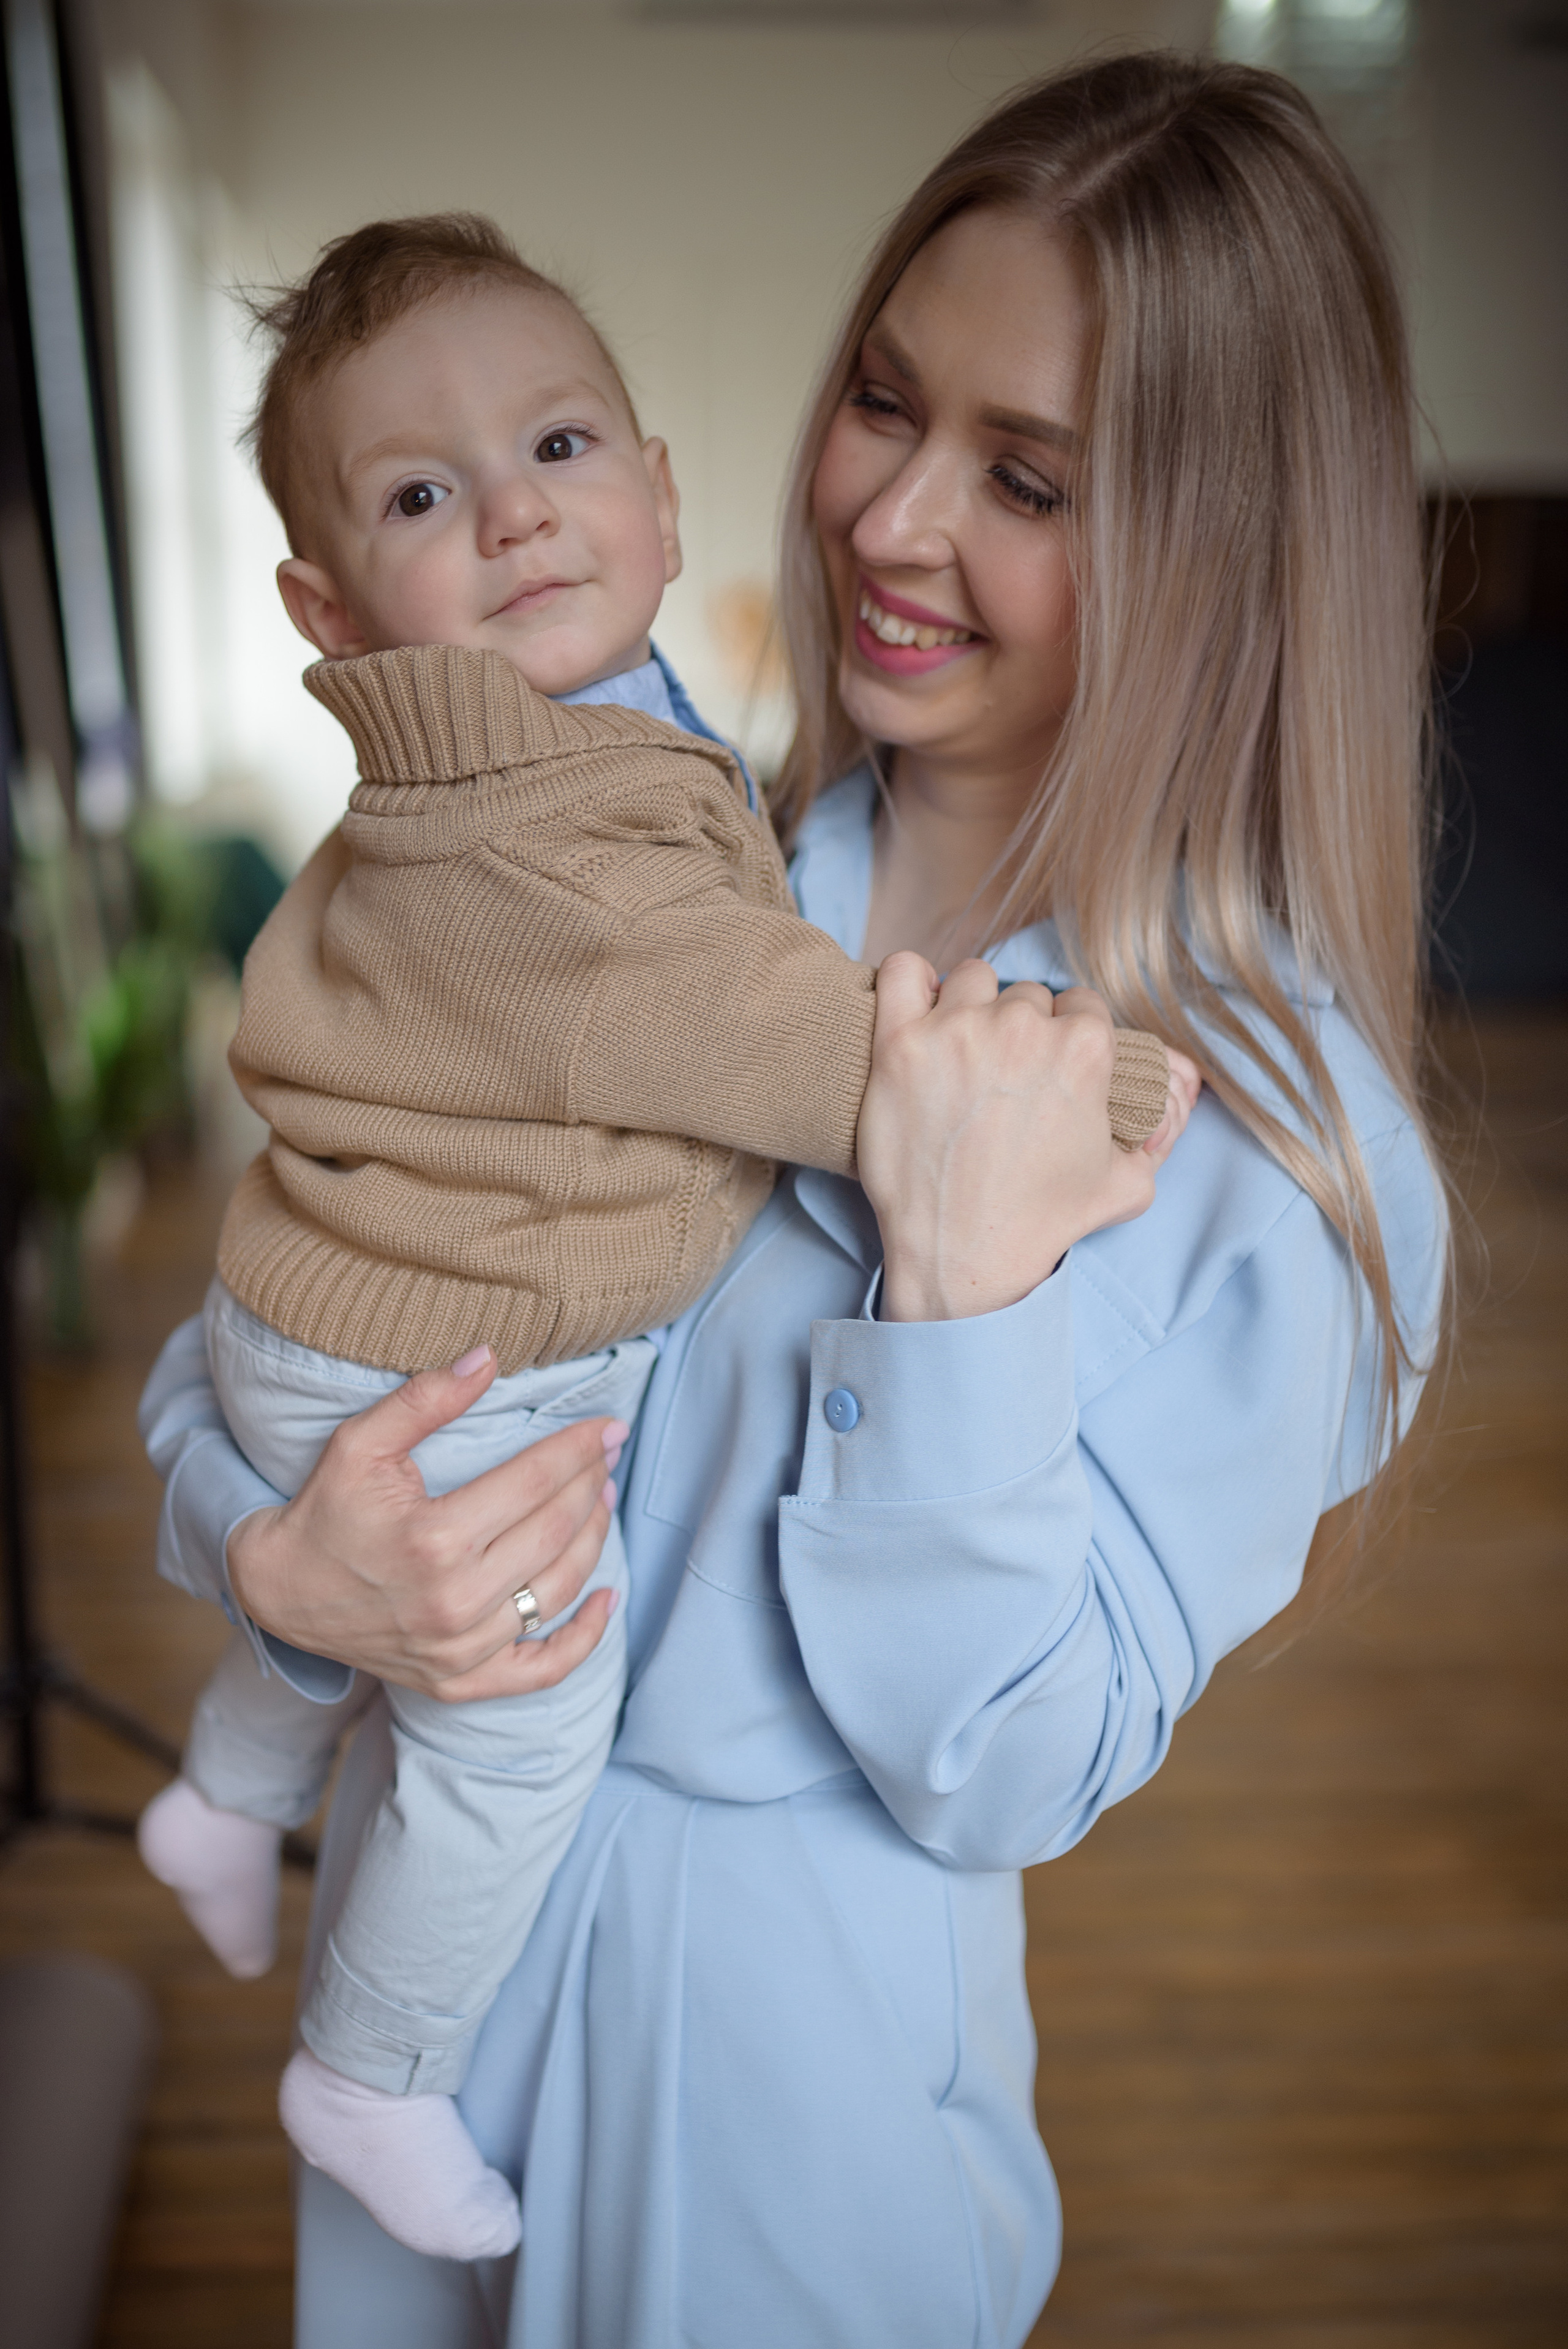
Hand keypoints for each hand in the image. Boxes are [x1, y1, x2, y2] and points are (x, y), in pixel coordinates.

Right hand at [226, 1348, 627, 1702]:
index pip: (533, 1482)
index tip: (607, 1426)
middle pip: (555, 1531)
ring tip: (604, 1500)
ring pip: (558, 1590)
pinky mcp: (458, 1681)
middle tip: (610, 1453)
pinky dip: (584, 1638)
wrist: (279, 1592)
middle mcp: (453, 1600)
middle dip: (592, 1483)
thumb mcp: (360, 1443)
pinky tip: (608, 1598)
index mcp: (433, 1539)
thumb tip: (489, 1356)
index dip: (578, 1449)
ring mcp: (459, 1649)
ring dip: (594, 1539)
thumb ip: (426, 1399)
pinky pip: (541, 1669)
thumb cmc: (324, 1510)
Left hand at [857, 952, 1201, 1322]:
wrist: (961, 1255)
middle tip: (1000, 1075)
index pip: (1082, 1006)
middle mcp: (1022, 1028)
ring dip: (970, 1006)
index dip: (1066, 1035)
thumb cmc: (1040, 1224)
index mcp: (1083, 1049)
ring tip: (960, 1049)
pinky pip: (903, 972)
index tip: (1045, 1064)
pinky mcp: (898, 1043)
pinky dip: (909, 981)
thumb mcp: (1126, 1186)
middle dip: (1019, 1029)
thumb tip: (1164, 1114)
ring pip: (971, 979)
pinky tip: (917, 1009)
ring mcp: (956, 1031)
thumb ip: (1153, 1139)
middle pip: (1026, 996)